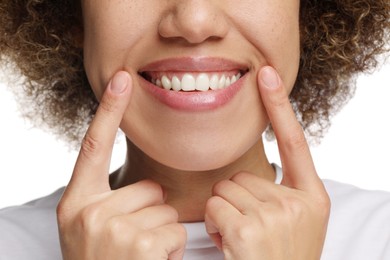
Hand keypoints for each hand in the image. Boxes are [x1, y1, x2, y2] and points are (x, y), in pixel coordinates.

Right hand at [56, 71, 185, 259]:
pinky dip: (171, 248)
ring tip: (141, 257)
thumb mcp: (92, 230)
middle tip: (134, 242)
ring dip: (161, 233)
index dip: (110, 109)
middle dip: (150, 213)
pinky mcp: (140, 245)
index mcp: (76, 203)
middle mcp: (89, 211)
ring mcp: (113, 229)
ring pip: (165, 210)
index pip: (94, 145)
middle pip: (148, 187)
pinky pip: (175, 230)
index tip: (122, 78)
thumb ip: (112, 201)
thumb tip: (154, 185)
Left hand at [205, 66, 329, 259]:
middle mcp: (298, 202)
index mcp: (313, 197)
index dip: (279, 105)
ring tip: (242, 239)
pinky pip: (214, 206)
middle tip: (250, 230)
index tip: (266, 73)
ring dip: (225, 213)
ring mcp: (276, 215)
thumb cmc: (281, 258)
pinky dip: (215, 224)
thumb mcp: (295, 223)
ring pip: (225, 189)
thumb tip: (247, 174)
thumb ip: (279, 192)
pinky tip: (231, 244)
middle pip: (244, 174)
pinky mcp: (249, 229)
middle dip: (238, 200)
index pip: (294, 141)